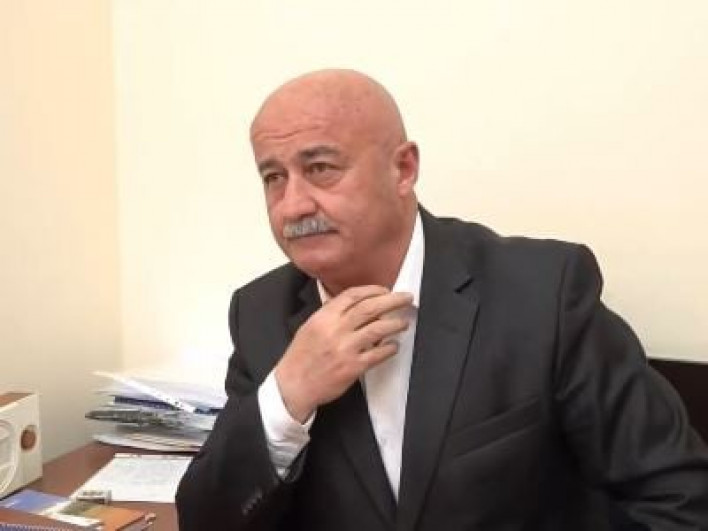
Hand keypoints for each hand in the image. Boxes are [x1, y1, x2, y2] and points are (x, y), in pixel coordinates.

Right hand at [275, 285, 412, 422]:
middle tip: (406, 298)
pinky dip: (389, 348)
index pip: (353, 296)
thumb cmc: (301, 356)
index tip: (385, 290)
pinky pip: (378, 354)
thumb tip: (355, 304)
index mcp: (323, 317)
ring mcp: (345, 349)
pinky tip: (394, 346)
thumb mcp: (310, 327)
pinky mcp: (353, 368)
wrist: (293, 385)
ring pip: (378, 329)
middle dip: (392, 300)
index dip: (373, 290)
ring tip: (404, 322)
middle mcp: (335, 330)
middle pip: (370, 308)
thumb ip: (330, 314)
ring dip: (395, 323)